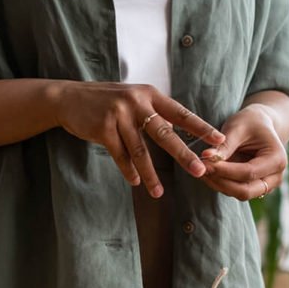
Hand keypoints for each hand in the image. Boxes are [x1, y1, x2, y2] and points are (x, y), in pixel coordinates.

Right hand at [51, 81, 224, 197]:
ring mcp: (119, 115)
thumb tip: (177, 130)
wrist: (69, 98)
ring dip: (151, 174)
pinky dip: (128, 170)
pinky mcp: (103, 128)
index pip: (180, 114)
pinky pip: (120, 155)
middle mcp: (136, 102)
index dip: (200, 128)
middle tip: (199, 171)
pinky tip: (137, 182)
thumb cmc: (106, 102)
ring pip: (140, 150)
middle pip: (165, 134)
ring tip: (160, 193)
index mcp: (150, 94)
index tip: (219, 141)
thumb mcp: (133, 99)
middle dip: (183, 155)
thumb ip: (152, 112)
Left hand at [199, 104, 286, 201]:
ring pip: (238, 193)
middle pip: (245, 191)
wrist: (261, 125)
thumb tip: (206, 157)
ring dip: (217, 183)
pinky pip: (234, 190)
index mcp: (277, 160)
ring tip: (201, 167)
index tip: (204, 162)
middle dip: (220, 181)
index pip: (248, 173)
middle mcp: (275, 177)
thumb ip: (224, 145)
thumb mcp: (238, 127)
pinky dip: (219, 183)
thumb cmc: (250, 122)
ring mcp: (265, 185)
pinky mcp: (254, 187)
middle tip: (201, 168)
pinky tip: (207, 170)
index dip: (224, 170)